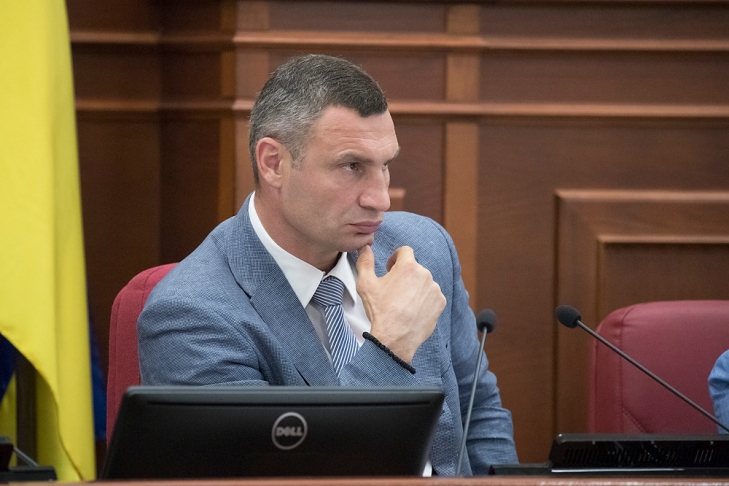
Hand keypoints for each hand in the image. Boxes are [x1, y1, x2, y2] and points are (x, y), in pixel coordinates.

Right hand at [356, 245, 445, 362]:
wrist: (395, 338)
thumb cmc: (380, 311)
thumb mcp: (365, 284)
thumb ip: (365, 262)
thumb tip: (366, 248)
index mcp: (408, 266)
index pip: (405, 251)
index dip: (396, 258)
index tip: (391, 269)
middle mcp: (425, 274)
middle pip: (414, 268)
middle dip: (405, 276)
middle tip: (394, 291)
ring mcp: (435, 289)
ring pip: (424, 282)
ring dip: (415, 288)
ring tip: (403, 303)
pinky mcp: (440, 303)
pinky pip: (432, 296)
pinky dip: (424, 300)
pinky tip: (413, 310)